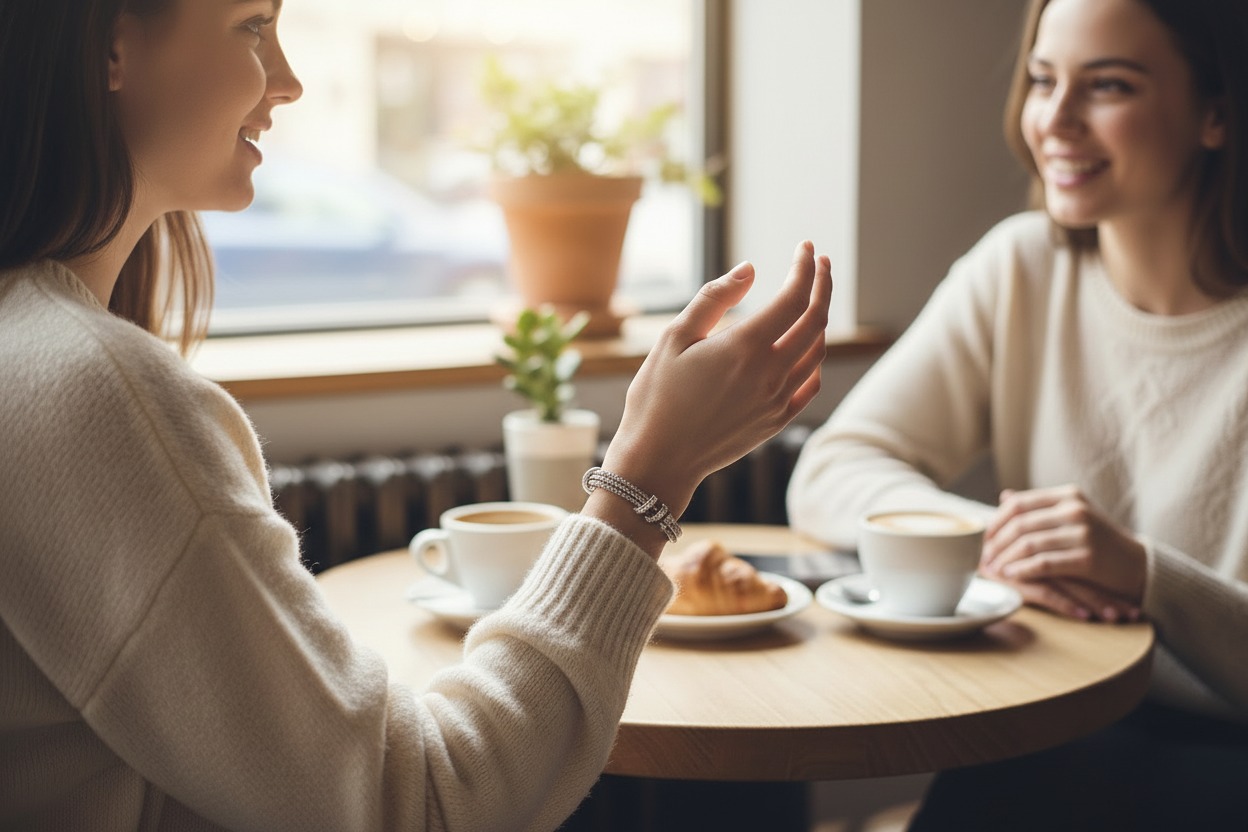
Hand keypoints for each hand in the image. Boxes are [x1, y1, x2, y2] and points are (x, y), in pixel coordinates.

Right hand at [591, 241, 831, 551]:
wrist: (659, 460)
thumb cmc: (656, 396)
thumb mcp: (674, 338)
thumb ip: (714, 299)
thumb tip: (750, 270)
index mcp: (744, 348)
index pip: (793, 297)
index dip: (804, 267)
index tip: (806, 248)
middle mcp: (770, 374)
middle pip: (815, 319)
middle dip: (822, 285)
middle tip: (821, 263)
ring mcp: (777, 401)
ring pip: (817, 351)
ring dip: (820, 319)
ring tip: (812, 298)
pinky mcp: (777, 422)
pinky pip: (810, 383)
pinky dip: (814, 357)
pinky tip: (805, 346)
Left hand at [980, 485, 1146, 621]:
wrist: (1138, 565)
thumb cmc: (1100, 541)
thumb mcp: (1073, 515)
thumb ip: (1040, 507)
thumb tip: (1004, 497)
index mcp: (1067, 496)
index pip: (1018, 504)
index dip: (995, 521)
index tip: (983, 538)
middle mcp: (1074, 509)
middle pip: (1019, 524)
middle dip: (995, 543)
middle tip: (982, 558)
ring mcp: (1082, 533)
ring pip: (1027, 544)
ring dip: (1005, 559)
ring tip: (993, 570)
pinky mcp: (1087, 558)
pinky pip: (1043, 563)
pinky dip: (1022, 570)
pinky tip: (1012, 577)